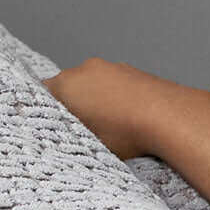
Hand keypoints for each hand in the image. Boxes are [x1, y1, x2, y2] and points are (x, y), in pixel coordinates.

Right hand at [41, 56, 176, 159]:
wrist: (171, 117)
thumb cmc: (126, 132)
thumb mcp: (85, 141)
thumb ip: (65, 132)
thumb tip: (57, 131)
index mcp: (66, 84)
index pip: (39, 95)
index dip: (42, 112)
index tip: (49, 127)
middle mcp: (84, 70)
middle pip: (65, 88)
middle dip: (68, 106)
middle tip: (75, 131)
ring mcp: (110, 68)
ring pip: (89, 85)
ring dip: (91, 101)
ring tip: (104, 126)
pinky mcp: (130, 71)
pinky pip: (110, 84)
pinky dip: (110, 97)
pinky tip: (121, 117)